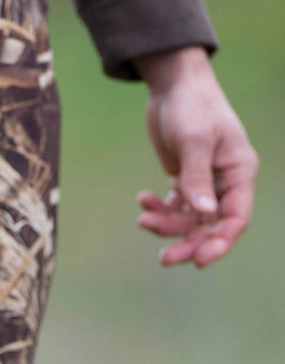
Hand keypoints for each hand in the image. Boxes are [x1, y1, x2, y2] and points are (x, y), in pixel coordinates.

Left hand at [134, 47, 257, 266]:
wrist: (173, 85)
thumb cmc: (191, 105)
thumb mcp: (194, 140)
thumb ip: (196, 177)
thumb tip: (202, 212)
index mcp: (239, 172)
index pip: (236, 218)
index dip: (221, 242)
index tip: (199, 261)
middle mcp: (224, 182)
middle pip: (210, 226)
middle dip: (188, 242)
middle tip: (164, 258)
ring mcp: (204, 183)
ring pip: (187, 220)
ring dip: (165, 225)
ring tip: (142, 219)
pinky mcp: (183, 180)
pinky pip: (172, 207)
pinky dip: (156, 208)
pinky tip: (142, 199)